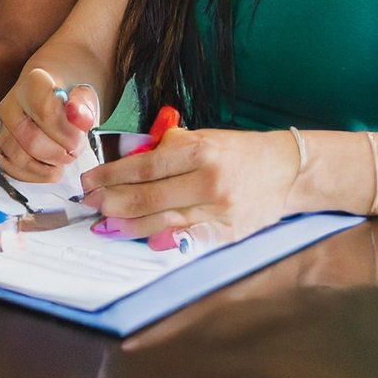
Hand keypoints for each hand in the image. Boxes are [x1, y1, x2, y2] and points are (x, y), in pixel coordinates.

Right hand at [0, 65, 98, 182]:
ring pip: (18, 157)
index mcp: (33, 83)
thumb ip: (84, 106)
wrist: (53, 96)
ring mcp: (2, 126)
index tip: (81, 137)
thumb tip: (81, 119)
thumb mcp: (85, 95)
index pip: (44, 111)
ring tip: (63, 159)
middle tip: (75, 151)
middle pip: (31, 140)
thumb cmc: (70, 97)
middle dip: (59, 153)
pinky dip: (35, 175)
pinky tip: (50, 168)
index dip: (65, 132)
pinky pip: (11, 169)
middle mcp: (11, 103)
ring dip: (47, 166)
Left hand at [82, 127, 299, 248]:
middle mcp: (209, 182)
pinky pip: (188, 239)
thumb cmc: (238, 151)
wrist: (287, 170)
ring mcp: (220, 212)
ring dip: (129, 225)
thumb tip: (127, 157)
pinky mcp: (229, 234)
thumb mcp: (202, 137)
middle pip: (149, 198)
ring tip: (104, 224)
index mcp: (199, 152)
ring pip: (164, 222)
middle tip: (89, 204)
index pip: (144, 167)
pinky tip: (141, 239)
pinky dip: (161, 240)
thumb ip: (166, 147)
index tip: (89, 181)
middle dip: (113, 202)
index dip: (111, 176)